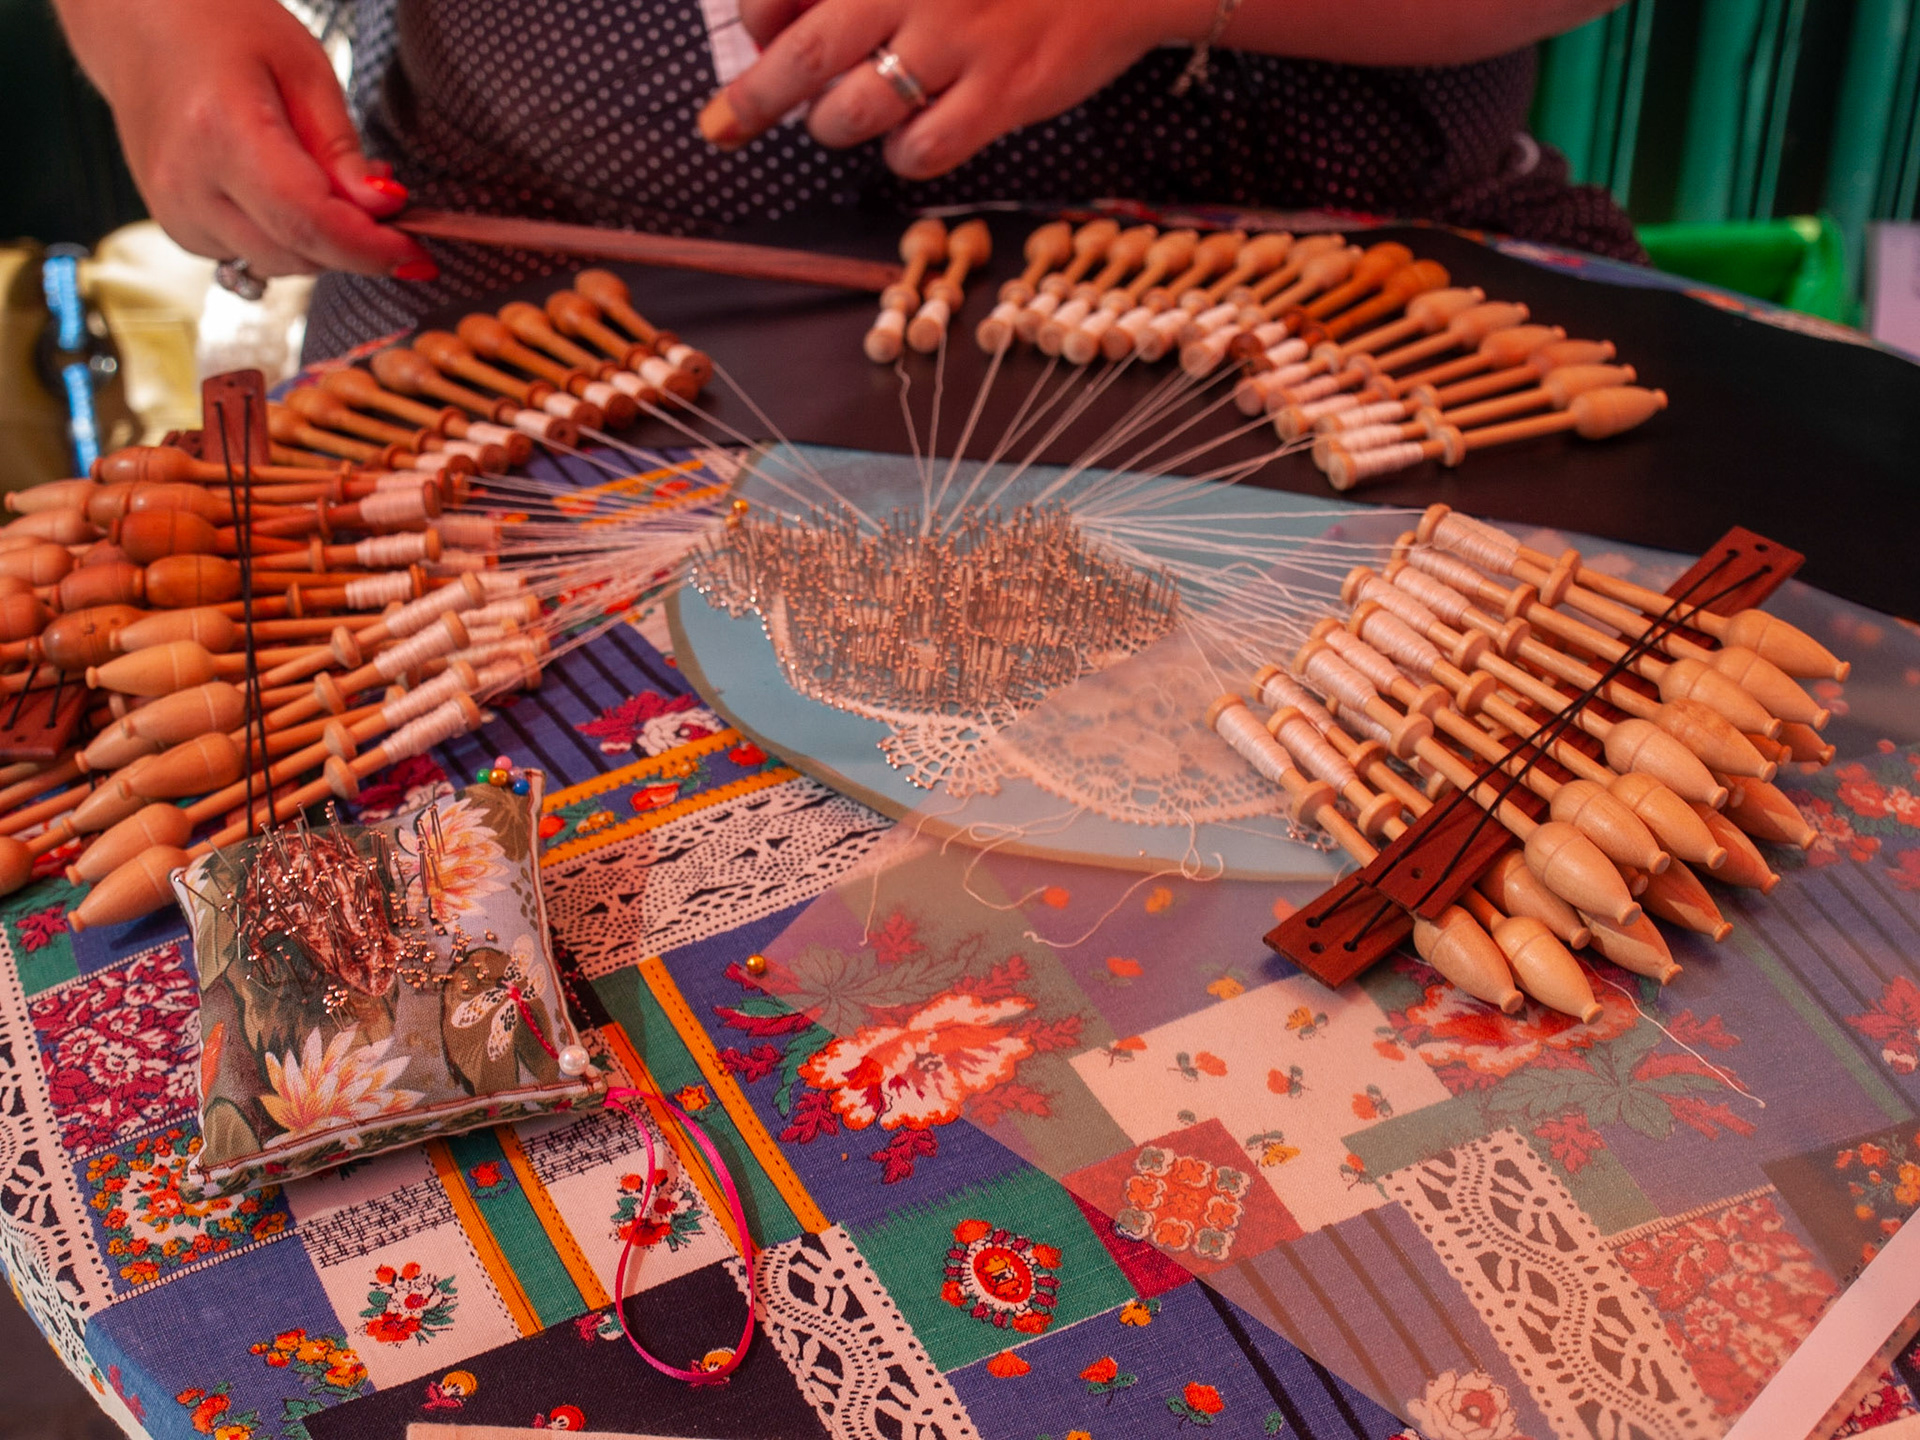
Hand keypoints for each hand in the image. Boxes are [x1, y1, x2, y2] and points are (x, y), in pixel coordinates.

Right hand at [54, 0, 434, 278]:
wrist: (140, 24)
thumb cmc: (221, 28)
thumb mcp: (304, 67)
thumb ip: (342, 148)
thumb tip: (384, 209)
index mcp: (219, 133)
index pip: (308, 222)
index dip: (370, 248)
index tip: (415, 253)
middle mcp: (187, 184)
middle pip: (299, 254)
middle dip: (353, 243)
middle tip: (379, 201)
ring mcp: (174, 212)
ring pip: (281, 264)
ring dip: (320, 242)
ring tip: (321, 180)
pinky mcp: (175, 227)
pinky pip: (254, 256)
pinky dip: (285, 237)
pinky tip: (279, 189)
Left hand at [701, 0, 1208, 179]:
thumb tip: (776, 28)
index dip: (759, 22)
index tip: (761, 38)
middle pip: (803, 54)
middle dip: (753, 99)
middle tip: (723, 125)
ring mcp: (959, 40)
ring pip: (852, 111)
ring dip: (834, 124)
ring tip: (846, 114)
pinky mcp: (1003, 92)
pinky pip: (920, 151)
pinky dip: (902, 154)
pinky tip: (913, 136)